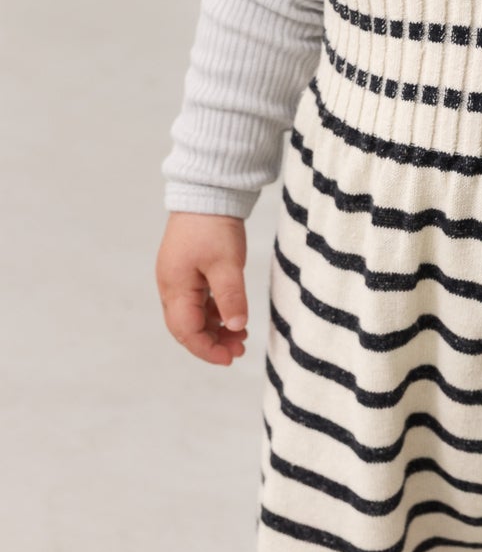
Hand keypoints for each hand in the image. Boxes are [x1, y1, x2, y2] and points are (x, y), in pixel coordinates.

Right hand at [155, 211, 248, 365]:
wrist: (207, 193)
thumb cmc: (214, 227)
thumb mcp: (227, 264)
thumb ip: (231, 298)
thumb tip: (235, 327)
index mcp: (175, 287)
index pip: (186, 331)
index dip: (207, 350)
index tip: (231, 358)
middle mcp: (170, 286)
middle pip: (186, 327)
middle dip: (211, 343)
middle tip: (240, 349)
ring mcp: (177, 279)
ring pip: (192, 316)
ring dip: (214, 329)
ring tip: (241, 335)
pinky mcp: (186, 271)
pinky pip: (197, 302)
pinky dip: (214, 313)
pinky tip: (233, 316)